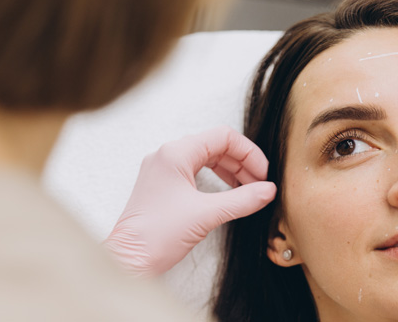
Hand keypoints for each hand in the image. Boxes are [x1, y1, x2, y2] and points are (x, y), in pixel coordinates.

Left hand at [103, 126, 276, 276]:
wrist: (129, 260)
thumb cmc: (156, 236)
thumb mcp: (207, 214)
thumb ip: (242, 200)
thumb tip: (267, 191)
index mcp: (175, 153)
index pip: (222, 137)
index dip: (248, 153)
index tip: (262, 174)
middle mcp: (166, 156)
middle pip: (215, 146)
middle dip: (241, 163)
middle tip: (259, 184)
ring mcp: (162, 170)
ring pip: (205, 159)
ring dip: (230, 171)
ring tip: (248, 189)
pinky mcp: (162, 186)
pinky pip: (194, 172)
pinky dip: (215, 180)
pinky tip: (228, 194)